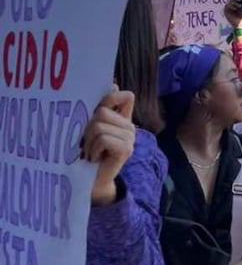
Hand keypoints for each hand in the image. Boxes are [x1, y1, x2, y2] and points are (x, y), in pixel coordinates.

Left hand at [83, 87, 136, 206]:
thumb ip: (100, 109)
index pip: (125, 96)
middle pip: (102, 111)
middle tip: (87, 143)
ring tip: (89, 152)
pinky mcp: (126, 149)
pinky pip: (103, 138)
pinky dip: (93, 148)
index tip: (97, 109)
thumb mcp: (91, 129)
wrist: (92, 182)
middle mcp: (130, 127)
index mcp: (123, 119)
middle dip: (88, 127)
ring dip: (88, 141)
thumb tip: (113, 83)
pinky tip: (94, 158)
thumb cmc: (88, 154)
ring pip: (100, 125)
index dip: (111, 97)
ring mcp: (130, 138)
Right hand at [224, 0, 241, 29]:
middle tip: (240, 0)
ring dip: (234, 3)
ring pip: (229, 2)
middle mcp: (232, 5)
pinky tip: (235, 9)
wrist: (241, 23)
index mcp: (237, 3)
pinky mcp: (226, 11)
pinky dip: (231, 6)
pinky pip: (227, 6)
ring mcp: (229, 8)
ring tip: (239, 6)